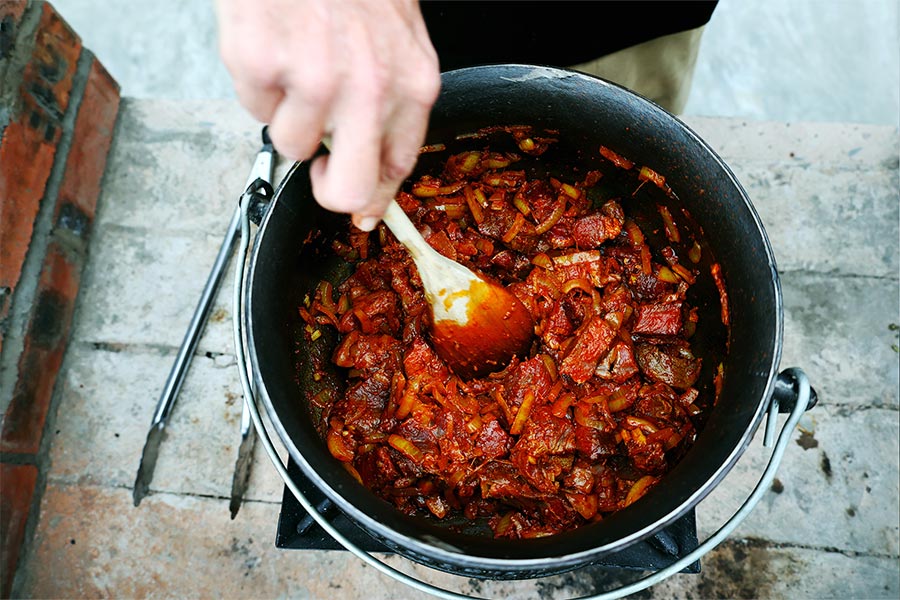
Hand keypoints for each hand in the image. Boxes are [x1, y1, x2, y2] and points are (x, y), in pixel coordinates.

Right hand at [215, 0, 440, 229]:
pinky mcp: (263, 66)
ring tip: (294, 56)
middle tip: (316, 159)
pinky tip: (273, 40)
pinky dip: (256, 79)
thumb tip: (372, 168)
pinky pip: (253, 105)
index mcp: (411, 83)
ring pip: (290, 144)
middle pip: (345, 190)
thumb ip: (391, 102)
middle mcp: (368, 90)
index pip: (398, 167)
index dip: (374, 197)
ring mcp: (314, 80)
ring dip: (287, 108)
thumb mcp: (396, 37)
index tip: (361, 211)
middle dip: (326, 187)